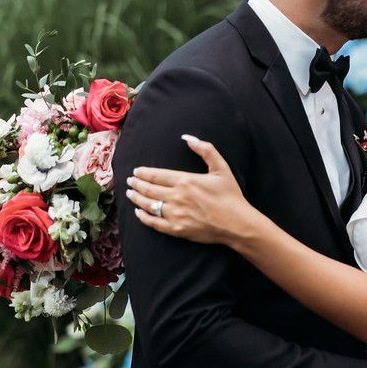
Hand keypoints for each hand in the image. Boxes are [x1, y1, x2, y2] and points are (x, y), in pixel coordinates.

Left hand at [127, 135, 256, 245]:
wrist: (236, 223)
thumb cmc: (230, 195)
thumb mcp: (222, 168)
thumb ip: (205, 150)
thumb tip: (188, 138)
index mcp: (185, 181)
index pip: (156, 175)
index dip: (143, 173)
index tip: (136, 171)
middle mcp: (176, 197)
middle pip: (148, 189)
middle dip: (136, 184)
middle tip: (129, 181)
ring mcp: (175, 214)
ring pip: (148, 205)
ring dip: (136, 198)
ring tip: (130, 194)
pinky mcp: (176, 229)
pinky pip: (153, 222)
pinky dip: (143, 217)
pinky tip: (138, 212)